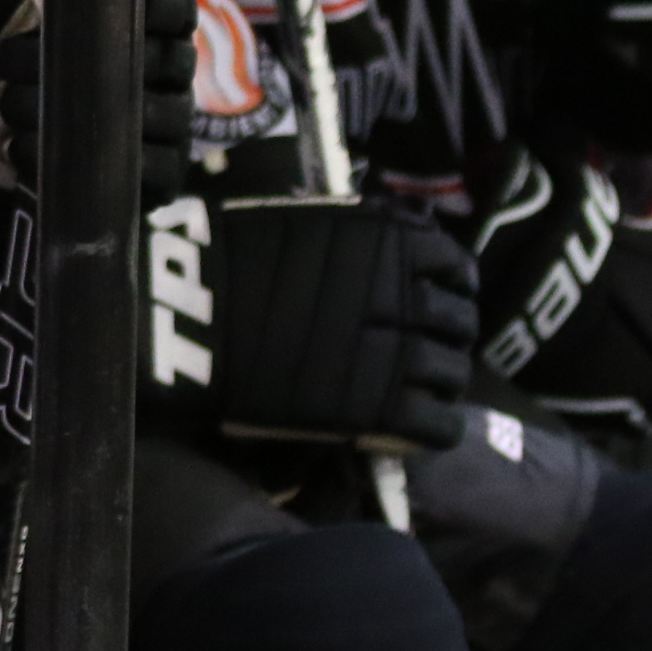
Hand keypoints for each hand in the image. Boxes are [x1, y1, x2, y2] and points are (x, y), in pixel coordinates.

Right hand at [203, 194, 478, 451]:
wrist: (192, 319)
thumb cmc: (232, 260)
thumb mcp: (305, 223)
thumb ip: (353, 234)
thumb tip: (378, 238)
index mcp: (392, 239)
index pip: (456, 266)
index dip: (448, 286)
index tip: (432, 297)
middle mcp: (410, 292)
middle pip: (459, 324)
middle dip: (445, 337)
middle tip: (418, 347)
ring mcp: (402, 353)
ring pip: (454, 376)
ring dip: (438, 382)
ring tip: (412, 389)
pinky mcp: (387, 411)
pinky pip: (440, 427)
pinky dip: (434, 428)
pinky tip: (412, 427)